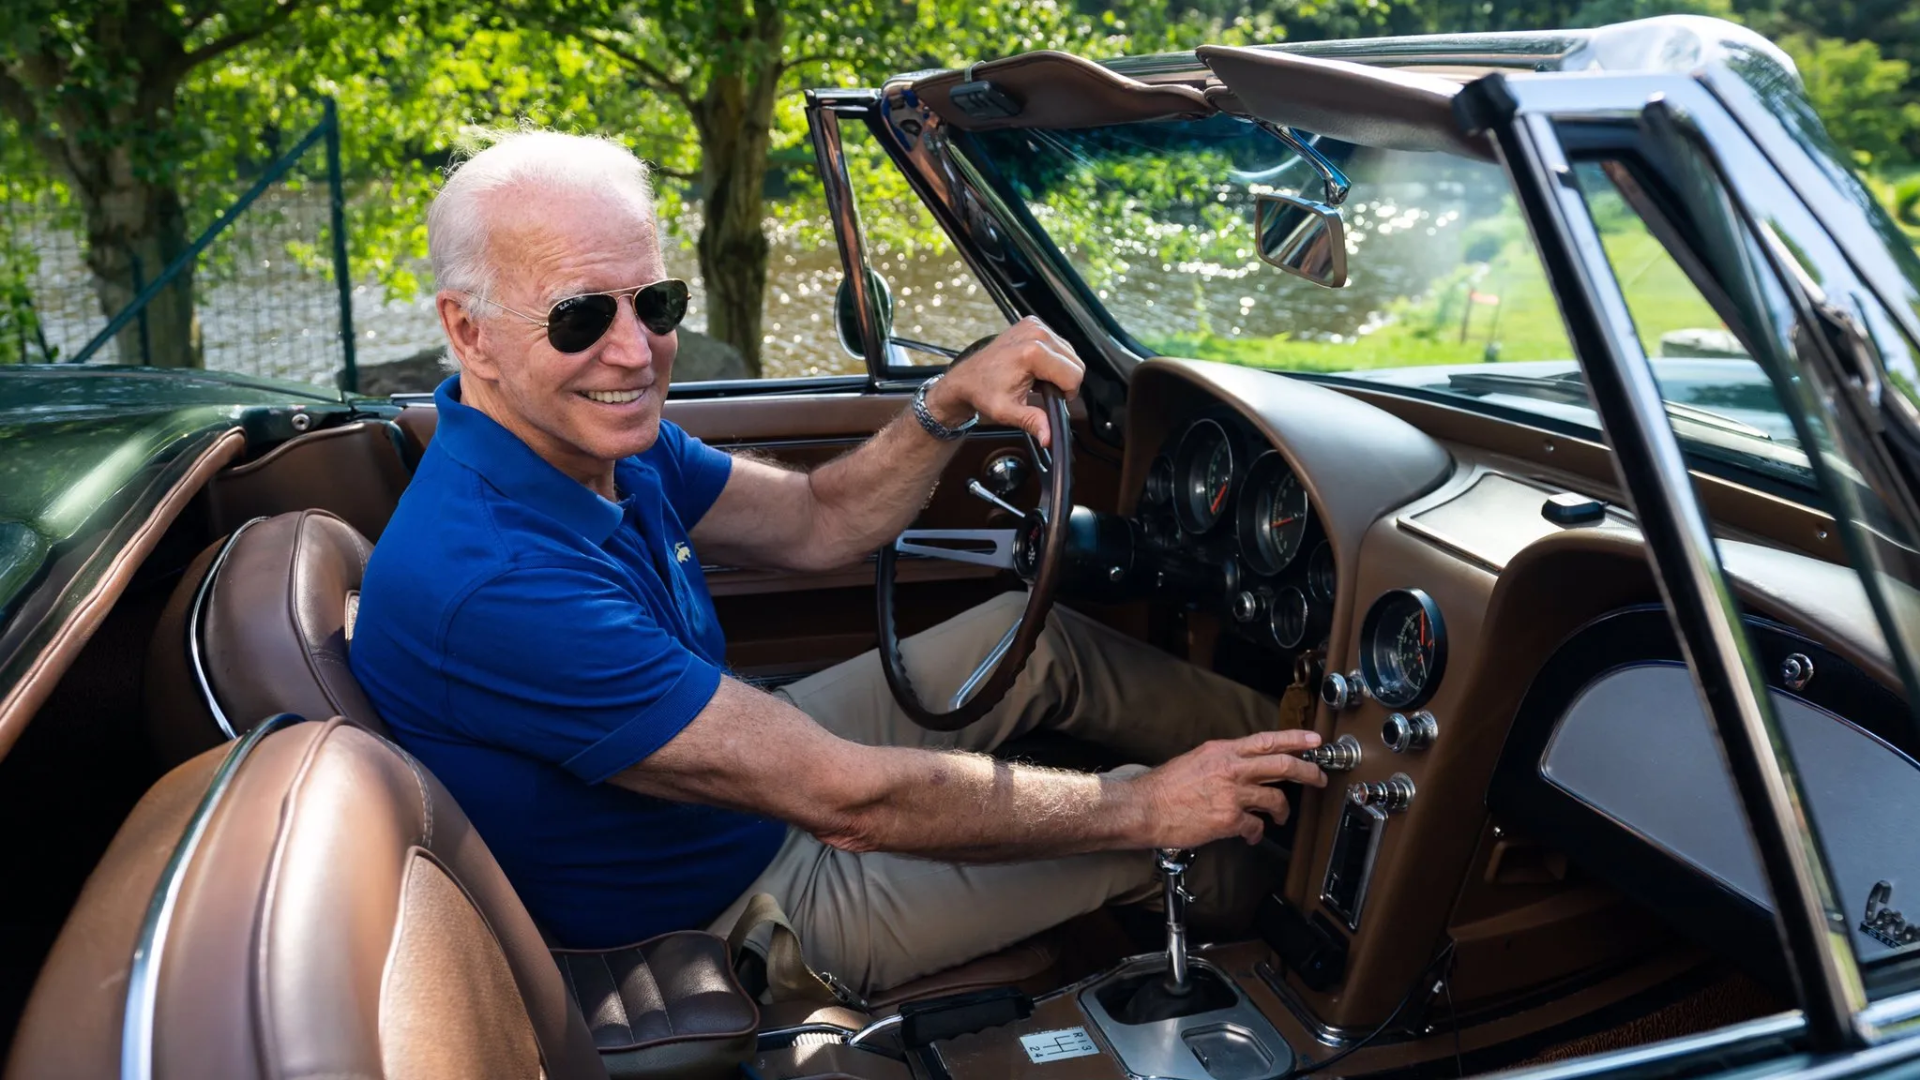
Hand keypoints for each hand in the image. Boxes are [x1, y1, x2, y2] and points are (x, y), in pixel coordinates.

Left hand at [925, 317, 1085, 446]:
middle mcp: (1036, 333)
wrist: (967, 378)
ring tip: (1038, 380)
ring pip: (1070, 353)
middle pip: (1075, 363)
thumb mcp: (1008, 412)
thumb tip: (1049, 438)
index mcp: (1032, 353)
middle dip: (1065, 381)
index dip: (1067, 394)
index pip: (1073, 375)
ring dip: (1060, 369)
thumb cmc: (983, 392)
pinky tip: (1036, 367)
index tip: (1053, 401)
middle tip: (1044, 391)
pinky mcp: (1033, 323)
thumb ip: (1032, 422)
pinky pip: (1059, 344)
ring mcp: (1034, 325)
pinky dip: (1053, 358)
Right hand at [1131, 729, 1328, 847]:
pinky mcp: (1229, 819)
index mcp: (1223, 751)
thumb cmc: (1164, 787)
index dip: (1295, 739)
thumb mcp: (1195, 759)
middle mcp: (1231, 769)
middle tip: (1319, 778)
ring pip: (1275, 799)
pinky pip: (1256, 827)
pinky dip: (1257, 834)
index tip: (1314, 740)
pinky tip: (1252, 836)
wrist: (1145, 808)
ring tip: (1281, 817)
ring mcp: (1232, 794)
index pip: (1267, 740)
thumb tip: (1242, 766)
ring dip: (1282, 811)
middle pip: (1283, 766)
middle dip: (1308, 771)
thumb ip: (1222, 761)